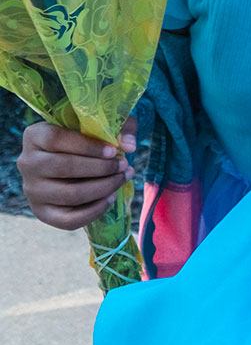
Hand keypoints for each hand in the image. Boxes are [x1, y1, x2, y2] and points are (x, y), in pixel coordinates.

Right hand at [19, 115, 135, 229]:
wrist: (73, 162)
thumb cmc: (88, 139)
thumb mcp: (103, 124)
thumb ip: (120, 127)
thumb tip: (129, 146)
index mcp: (35, 136)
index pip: (56, 139)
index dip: (88, 146)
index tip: (113, 151)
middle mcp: (27, 163)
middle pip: (64, 167)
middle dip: (102, 168)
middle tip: (124, 166)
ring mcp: (32, 190)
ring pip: (70, 194)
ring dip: (104, 188)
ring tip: (123, 179)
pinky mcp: (41, 212)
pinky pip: (69, 219)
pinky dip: (95, 211)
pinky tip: (111, 198)